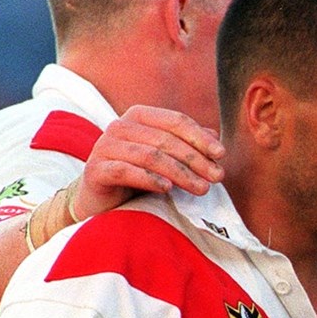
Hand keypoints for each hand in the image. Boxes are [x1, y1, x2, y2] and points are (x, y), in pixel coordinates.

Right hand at [73, 105, 224, 218]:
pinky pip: (125, 171)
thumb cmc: (136, 176)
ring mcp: (104, 146)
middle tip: (217, 176)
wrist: (100, 201)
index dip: (200, 137)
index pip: (175, 121)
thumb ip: (187, 145)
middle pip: (165, 139)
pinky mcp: (95, 170)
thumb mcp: (165, 158)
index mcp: (139, 116)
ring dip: (180, 172)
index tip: (221, 154)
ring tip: (201, 188)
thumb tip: (215, 137)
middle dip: (195, 159)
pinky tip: (167, 189)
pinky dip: (149, 179)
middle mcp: (120, 126)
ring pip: (149, 155)